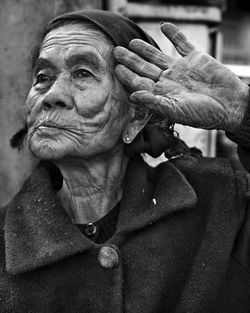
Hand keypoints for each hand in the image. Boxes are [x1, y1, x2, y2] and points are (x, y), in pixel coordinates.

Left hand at [114, 23, 248, 132]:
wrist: (229, 106)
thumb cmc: (203, 114)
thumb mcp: (176, 111)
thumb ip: (154, 103)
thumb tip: (132, 96)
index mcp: (162, 93)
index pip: (140, 82)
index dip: (127, 75)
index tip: (115, 67)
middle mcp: (169, 80)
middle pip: (145, 68)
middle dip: (131, 60)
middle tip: (116, 51)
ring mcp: (181, 69)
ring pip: (159, 56)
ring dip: (146, 48)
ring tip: (132, 42)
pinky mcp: (195, 58)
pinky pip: (182, 43)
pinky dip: (174, 34)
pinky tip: (164, 26)